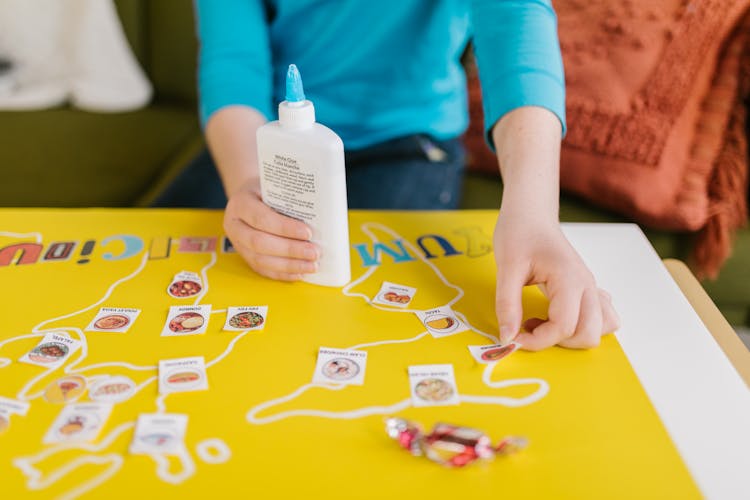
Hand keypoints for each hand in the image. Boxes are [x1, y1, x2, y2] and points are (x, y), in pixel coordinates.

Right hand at [223, 177, 318, 280]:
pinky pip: (263, 269)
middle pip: (260, 243)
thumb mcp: (275, 186)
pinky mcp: (245, 257)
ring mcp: (238, 244)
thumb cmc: (268, 191)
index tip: (308, 233)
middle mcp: (235, 225)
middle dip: (290, 250)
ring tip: (312, 266)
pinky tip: (300, 273)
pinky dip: (283, 274)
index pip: (261, 218)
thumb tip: (320, 215)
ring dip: (289, 265)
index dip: (285, 228)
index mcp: (241, 203)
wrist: (252, 197)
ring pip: (261, 260)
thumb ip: (290, 199)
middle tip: (314, 252)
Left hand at [493, 213, 619, 349]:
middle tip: (529, 327)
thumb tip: (507, 336)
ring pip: (602, 328)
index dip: (538, 340)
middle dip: (557, 342)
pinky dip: (583, 325)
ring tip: (543, 321)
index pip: (564, 327)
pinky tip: (556, 315)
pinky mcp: (587, 288)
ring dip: (574, 336)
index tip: (514, 336)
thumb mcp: (506, 267)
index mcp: (569, 279)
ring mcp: (590, 287)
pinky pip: (601, 316)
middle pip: (588, 334)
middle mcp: (587, 285)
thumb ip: (507, 304)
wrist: (531, 214)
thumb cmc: (519, 233)